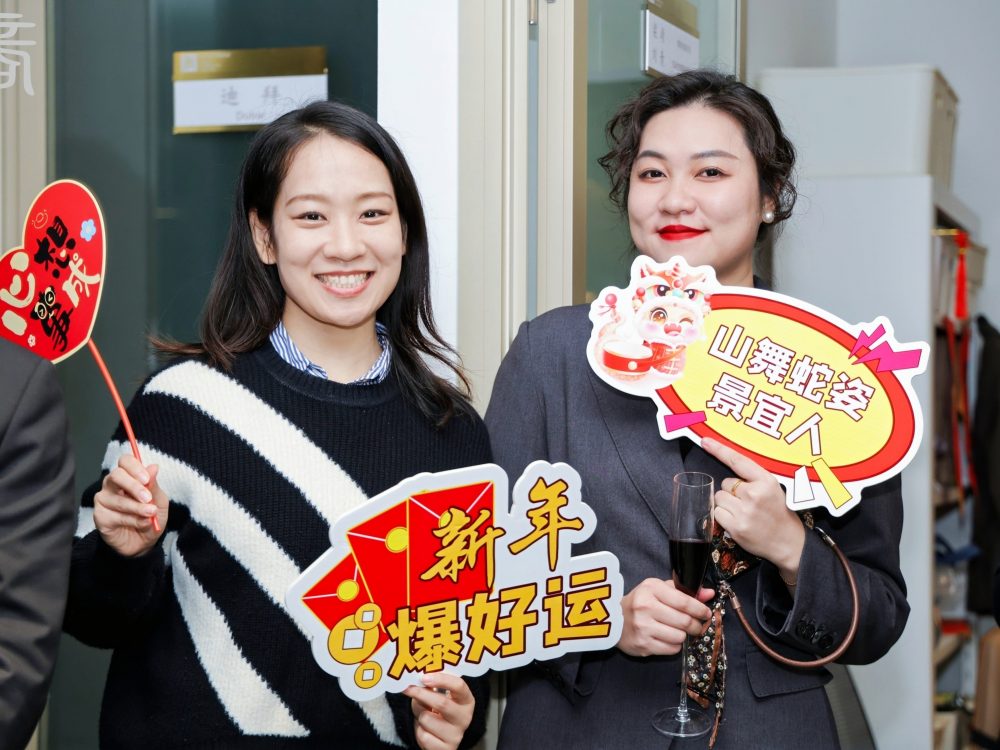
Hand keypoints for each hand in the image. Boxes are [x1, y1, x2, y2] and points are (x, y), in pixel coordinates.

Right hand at [93, 454, 167, 556]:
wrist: (143, 542)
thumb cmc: (150, 516)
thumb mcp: (159, 501)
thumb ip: (154, 485)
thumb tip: (154, 467)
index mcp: (128, 476)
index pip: (125, 461)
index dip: (134, 467)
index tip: (146, 479)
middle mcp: (112, 485)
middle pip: (116, 475)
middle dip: (133, 486)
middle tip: (147, 498)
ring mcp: (103, 500)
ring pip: (118, 499)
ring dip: (137, 508)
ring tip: (150, 513)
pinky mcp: (99, 516)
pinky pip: (115, 516)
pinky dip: (132, 520)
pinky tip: (142, 524)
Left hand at [404, 672, 474, 749]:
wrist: (442, 740)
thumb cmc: (439, 713)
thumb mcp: (439, 697)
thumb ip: (431, 688)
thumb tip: (416, 680)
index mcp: (467, 701)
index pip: (459, 686)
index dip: (441, 679)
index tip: (424, 677)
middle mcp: (465, 718)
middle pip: (442, 703)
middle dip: (422, 694)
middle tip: (408, 688)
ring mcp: (456, 735)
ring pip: (427, 719)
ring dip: (418, 715)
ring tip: (423, 715)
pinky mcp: (445, 749)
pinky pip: (423, 736)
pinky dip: (418, 731)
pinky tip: (425, 730)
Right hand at [617, 578, 713, 656]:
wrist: (613, 619)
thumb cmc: (641, 602)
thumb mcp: (658, 589)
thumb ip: (684, 591)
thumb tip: (709, 593)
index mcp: (651, 589)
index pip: (684, 602)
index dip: (700, 609)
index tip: (706, 613)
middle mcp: (646, 607)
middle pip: (684, 621)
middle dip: (696, 625)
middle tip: (697, 625)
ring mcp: (643, 627)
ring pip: (680, 637)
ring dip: (684, 635)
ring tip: (678, 631)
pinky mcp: (643, 645)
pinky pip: (672, 649)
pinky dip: (674, 645)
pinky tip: (667, 638)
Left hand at [701, 437, 804, 579]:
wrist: (788, 542)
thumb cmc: (777, 512)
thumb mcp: (772, 488)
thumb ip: (752, 478)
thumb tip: (726, 467)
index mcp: (766, 481)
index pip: (738, 461)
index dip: (720, 450)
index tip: (705, 441)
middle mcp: (755, 494)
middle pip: (725, 483)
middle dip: (732, 491)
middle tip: (748, 502)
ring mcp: (745, 511)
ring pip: (719, 498)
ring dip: (727, 504)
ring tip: (744, 512)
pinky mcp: (736, 527)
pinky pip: (717, 513)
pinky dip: (724, 517)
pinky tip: (738, 521)